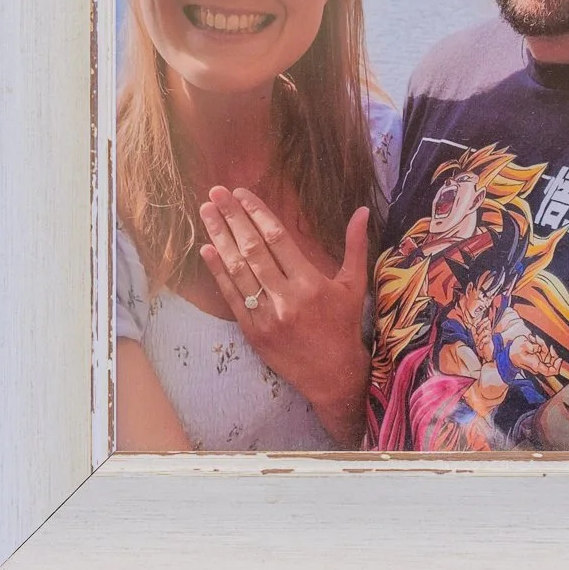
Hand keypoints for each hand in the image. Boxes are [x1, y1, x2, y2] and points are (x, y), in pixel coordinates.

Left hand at [199, 186, 371, 445]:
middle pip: (253, 249)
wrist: (333, 376)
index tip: (242, 193)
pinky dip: (218, 272)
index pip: (278, 238)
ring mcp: (266, 316)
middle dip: (232, 217)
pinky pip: (231, 296)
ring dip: (220, 238)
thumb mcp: (354, 285)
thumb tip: (362, 210)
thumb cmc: (344, 326)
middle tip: (216, 193)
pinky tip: (207, 249)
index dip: (258, 213)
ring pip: (238, 269)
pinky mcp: (252, 332)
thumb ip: (355, 245)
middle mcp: (286, 298)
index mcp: (311, 283)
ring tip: (206, 212)